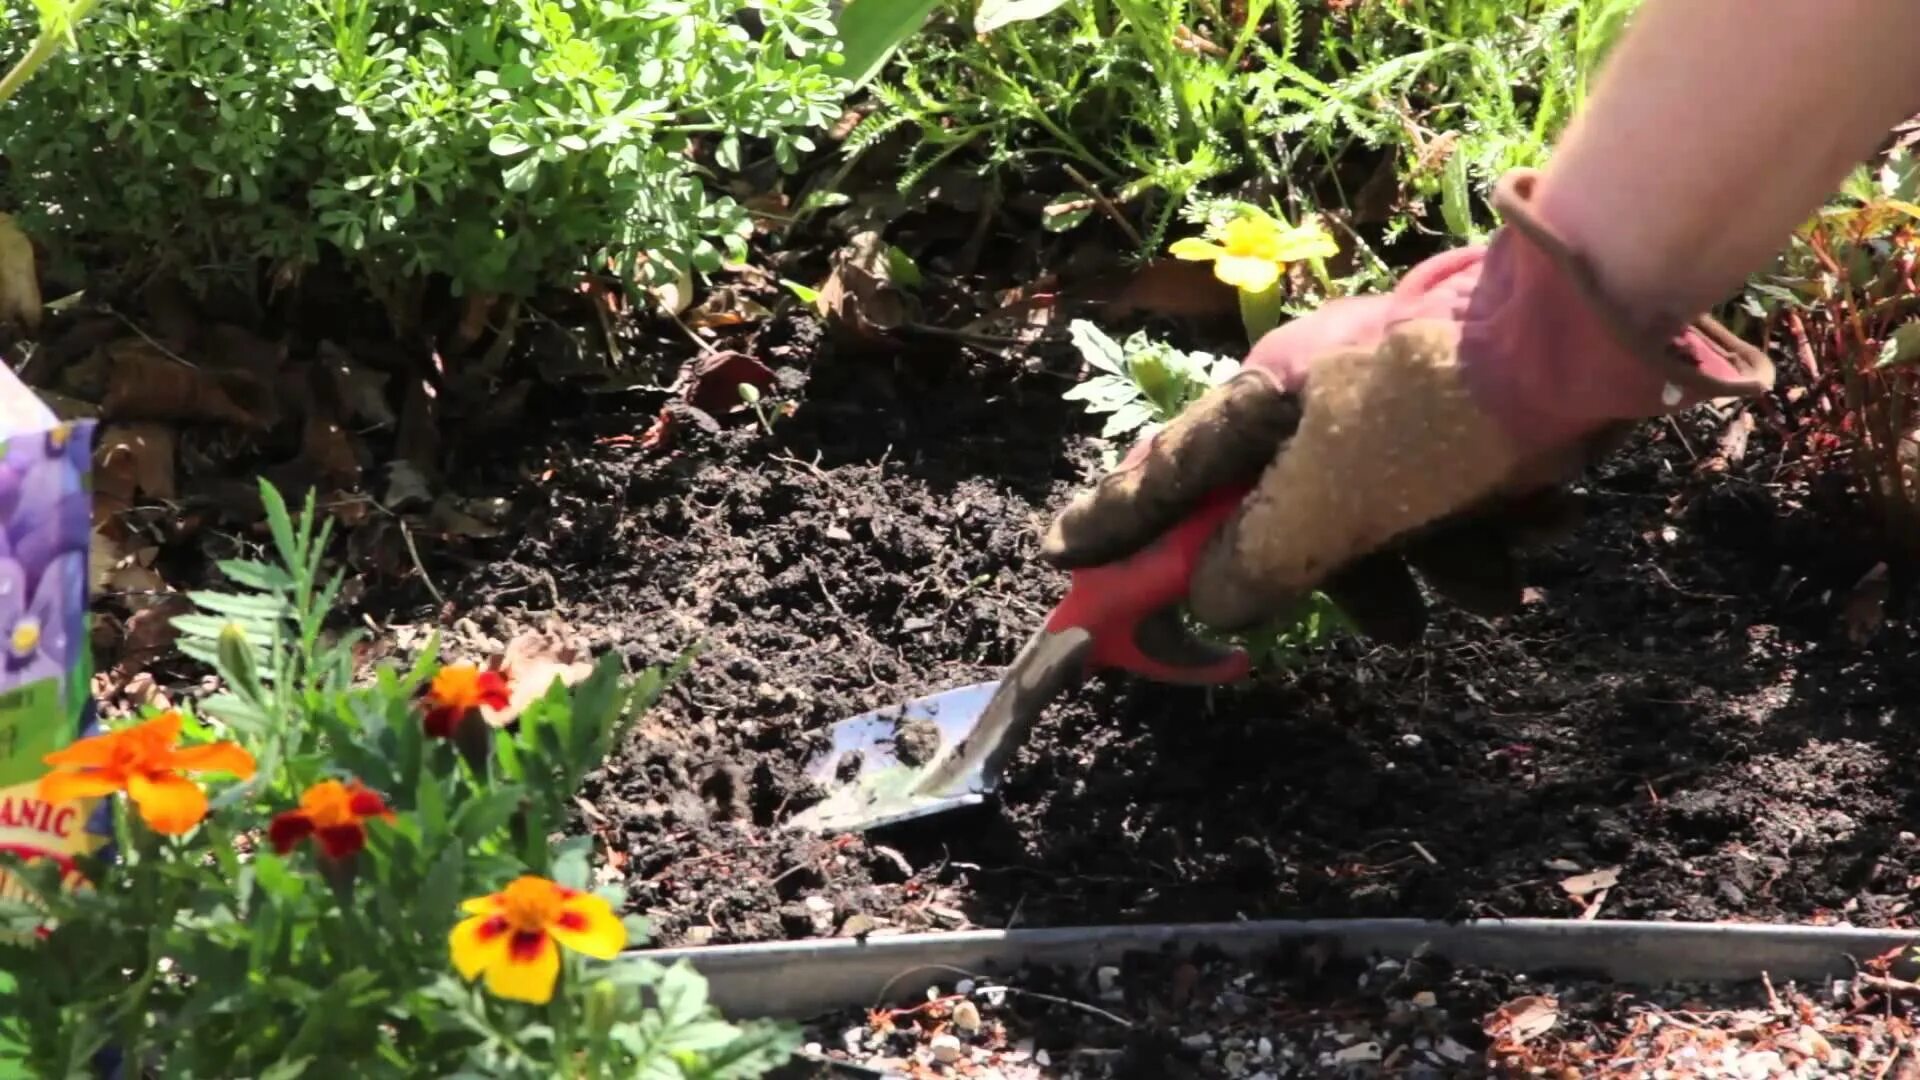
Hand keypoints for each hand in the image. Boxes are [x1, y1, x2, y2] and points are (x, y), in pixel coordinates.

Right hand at [1040, 169, 1775, 641]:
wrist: (1583, 332)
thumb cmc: (1436, 407)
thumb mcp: (1331, 493)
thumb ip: (1257, 555)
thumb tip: (1208, 601)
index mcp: (1263, 404)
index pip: (1165, 476)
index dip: (1113, 523)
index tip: (1060, 559)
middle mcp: (1317, 411)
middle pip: (1281, 521)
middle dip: (1350, 580)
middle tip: (1390, 626)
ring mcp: (1389, 421)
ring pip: (1378, 528)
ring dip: (1441, 567)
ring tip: (1493, 582)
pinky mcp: (1455, 435)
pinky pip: (1443, 512)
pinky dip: (1486, 535)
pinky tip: (1535, 533)